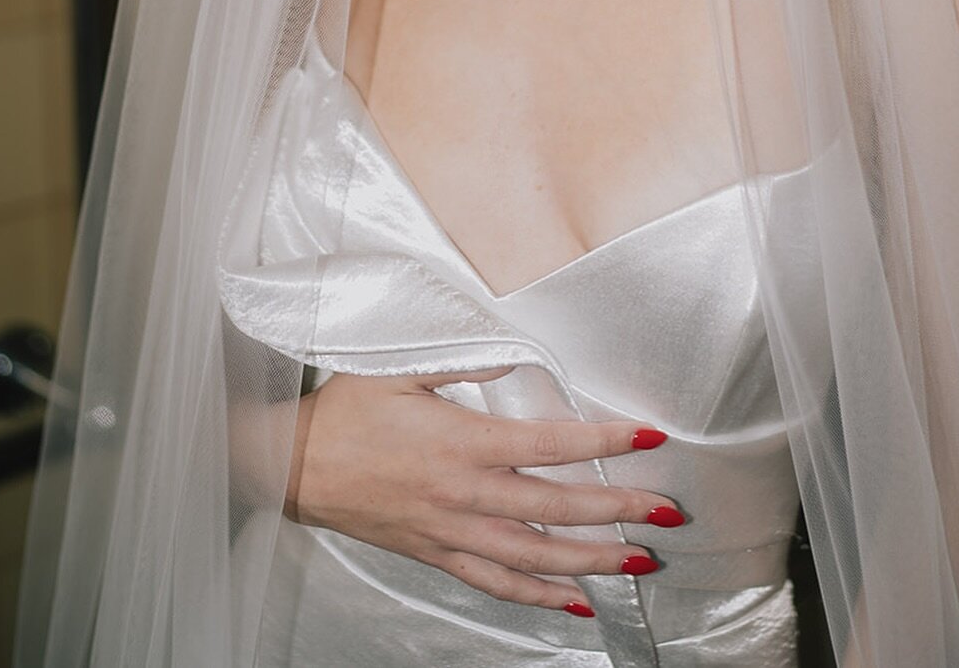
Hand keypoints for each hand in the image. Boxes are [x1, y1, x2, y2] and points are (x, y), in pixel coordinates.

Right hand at [287, 367, 683, 613]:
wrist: (291, 465)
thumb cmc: (345, 412)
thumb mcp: (401, 366)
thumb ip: (466, 361)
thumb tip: (518, 356)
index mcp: (463, 441)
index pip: (552, 443)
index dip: (605, 441)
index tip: (647, 436)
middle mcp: (465, 493)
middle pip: (558, 507)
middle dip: (620, 510)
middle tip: (667, 512)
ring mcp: (453, 531)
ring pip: (537, 556)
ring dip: (593, 561)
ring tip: (639, 562)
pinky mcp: (437, 554)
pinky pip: (496, 583)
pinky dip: (540, 597)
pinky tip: (575, 603)